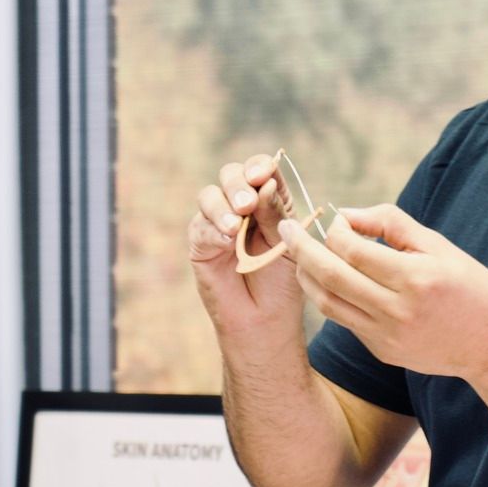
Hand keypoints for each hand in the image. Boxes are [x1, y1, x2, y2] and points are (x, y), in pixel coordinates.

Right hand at [189, 153, 304, 337]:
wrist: (265, 320)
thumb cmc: (283, 283)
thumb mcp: (287, 244)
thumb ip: (275, 214)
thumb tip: (264, 183)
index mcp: (270, 201)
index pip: (262, 170)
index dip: (260, 166)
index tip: (263, 174)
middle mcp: (242, 207)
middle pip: (231, 174)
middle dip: (237, 184)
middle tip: (246, 204)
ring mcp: (218, 222)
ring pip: (210, 195)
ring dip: (222, 206)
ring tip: (236, 228)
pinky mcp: (201, 243)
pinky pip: (200, 226)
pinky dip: (213, 230)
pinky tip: (226, 241)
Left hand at [278, 204, 487, 382]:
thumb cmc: (472, 288)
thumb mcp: (441, 247)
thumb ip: (393, 225)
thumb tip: (347, 215)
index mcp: (416, 278)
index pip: (353, 250)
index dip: (335, 231)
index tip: (333, 219)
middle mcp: (397, 311)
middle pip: (330, 276)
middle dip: (301, 249)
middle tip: (285, 229)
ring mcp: (387, 336)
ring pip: (328, 303)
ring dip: (307, 277)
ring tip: (298, 256)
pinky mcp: (382, 351)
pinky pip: (345, 320)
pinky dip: (331, 297)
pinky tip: (328, 281)